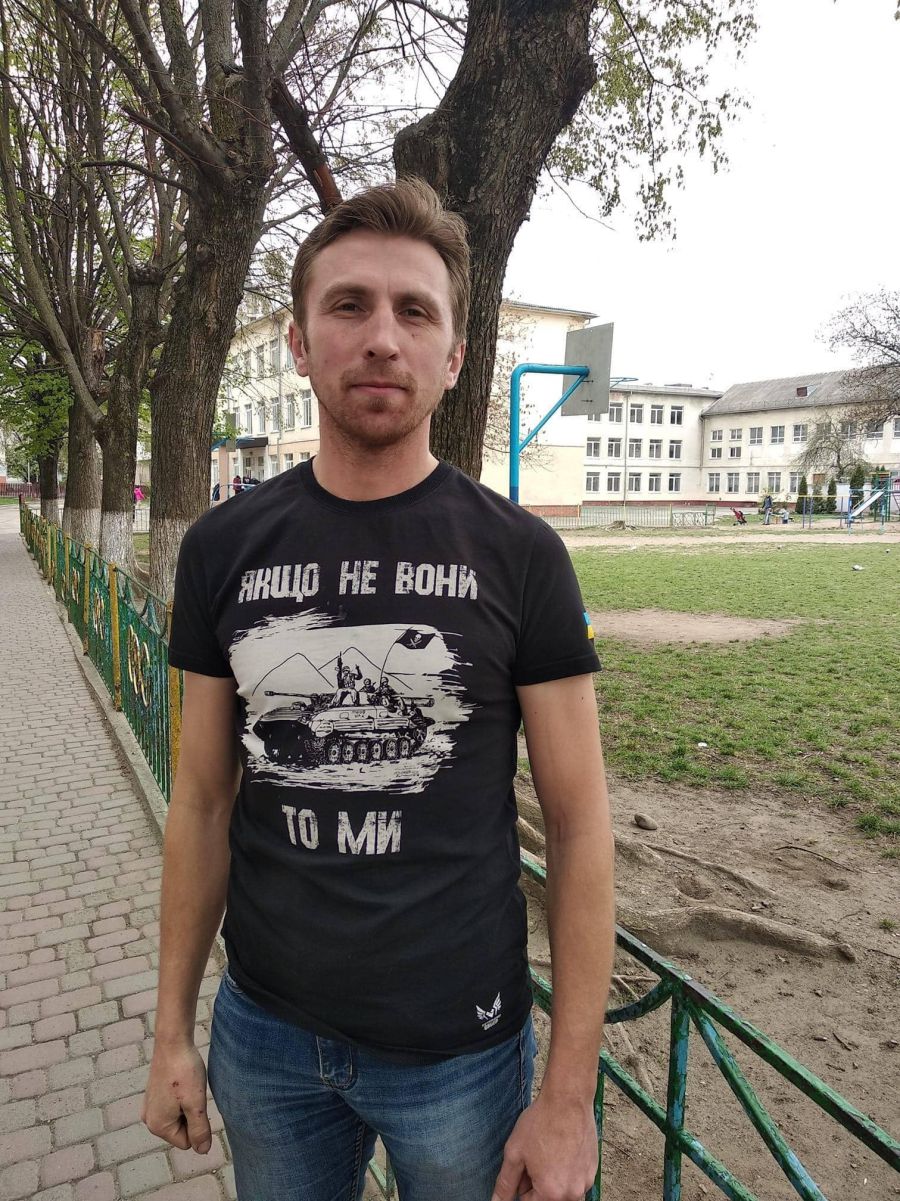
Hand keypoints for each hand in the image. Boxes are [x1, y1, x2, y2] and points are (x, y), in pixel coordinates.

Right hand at [142, 1038, 211, 1153]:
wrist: (172, 1042)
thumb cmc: (185, 1072)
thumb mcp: (196, 1104)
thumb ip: (200, 1130)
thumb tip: (203, 1151)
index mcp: (157, 1126)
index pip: (186, 1142)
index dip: (197, 1125)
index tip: (196, 1103)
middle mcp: (149, 1119)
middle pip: (181, 1131)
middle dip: (191, 1115)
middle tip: (192, 1093)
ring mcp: (150, 1106)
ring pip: (179, 1117)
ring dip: (188, 1105)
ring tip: (187, 1087)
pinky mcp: (153, 1094)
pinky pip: (173, 1105)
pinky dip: (182, 1096)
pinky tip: (182, 1082)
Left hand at [492, 1091, 596, 1200]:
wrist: (567, 1100)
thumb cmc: (541, 1123)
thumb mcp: (515, 1153)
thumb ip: (505, 1184)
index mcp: (551, 1194)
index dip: (522, 1185)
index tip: (525, 1165)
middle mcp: (572, 1194)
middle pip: (547, 1198)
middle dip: (538, 1184)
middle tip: (536, 1157)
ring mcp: (586, 1183)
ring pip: (563, 1192)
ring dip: (554, 1179)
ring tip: (549, 1152)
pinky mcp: (593, 1171)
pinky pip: (576, 1181)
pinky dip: (567, 1171)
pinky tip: (561, 1149)